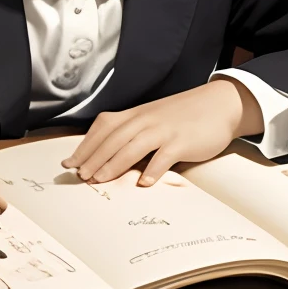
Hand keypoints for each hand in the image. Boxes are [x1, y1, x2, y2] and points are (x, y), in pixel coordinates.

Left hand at [60, 80, 263, 186]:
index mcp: (136, 115)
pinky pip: (164, 156)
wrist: (218, 104)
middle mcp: (146, 120)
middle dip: (93, 158)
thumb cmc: (182, 115)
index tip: (69, 162)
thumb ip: (133, 132)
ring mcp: (164, 130)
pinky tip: (144, 183)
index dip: (85, 146)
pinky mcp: (182, 141)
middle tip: (79, 175)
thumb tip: (108, 154)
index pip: (103, 128)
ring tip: (99, 180)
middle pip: (113, 139)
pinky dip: (153, 170)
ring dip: (114, 164)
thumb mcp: (153, 118)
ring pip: (133, 146)